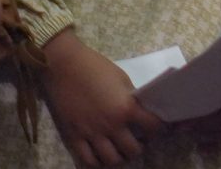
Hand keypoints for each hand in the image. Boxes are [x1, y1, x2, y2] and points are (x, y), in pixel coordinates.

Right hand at [43, 29, 160, 167]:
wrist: (61, 62)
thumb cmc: (93, 66)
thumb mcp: (120, 78)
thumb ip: (131, 99)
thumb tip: (139, 113)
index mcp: (126, 108)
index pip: (154, 127)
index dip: (159, 128)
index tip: (156, 127)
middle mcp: (111, 125)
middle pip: (134, 151)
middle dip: (138, 147)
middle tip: (136, 140)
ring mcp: (92, 133)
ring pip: (113, 160)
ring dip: (119, 156)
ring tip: (118, 148)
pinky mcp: (74, 135)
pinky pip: (88, 159)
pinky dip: (97, 160)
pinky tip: (99, 153)